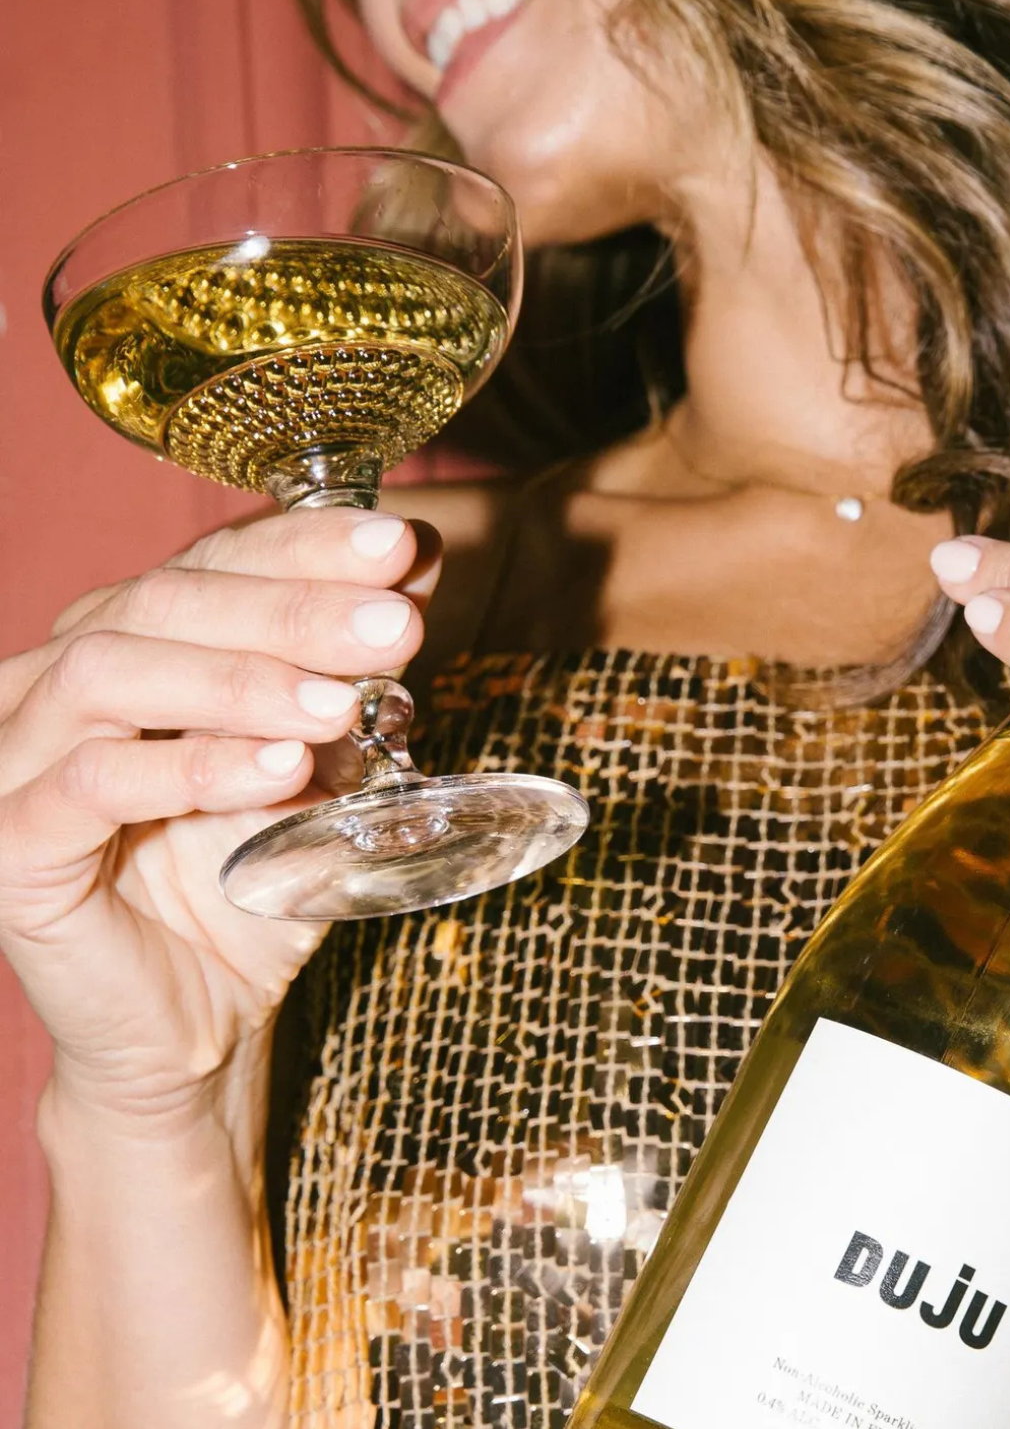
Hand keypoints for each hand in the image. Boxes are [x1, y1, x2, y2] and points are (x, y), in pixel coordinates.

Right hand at [0, 509, 438, 1125]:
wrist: (200, 1016)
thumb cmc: (255, 879)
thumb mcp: (322, 764)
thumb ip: (350, 673)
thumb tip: (417, 569)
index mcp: (132, 643)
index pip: (213, 562)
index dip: (306, 544)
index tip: (401, 545)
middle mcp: (59, 680)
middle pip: (163, 602)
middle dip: (291, 605)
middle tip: (394, 621)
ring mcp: (16, 757)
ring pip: (108, 673)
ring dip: (238, 679)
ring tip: (339, 703)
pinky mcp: (8, 844)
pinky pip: (88, 785)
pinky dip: (189, 767)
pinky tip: (279, 770)